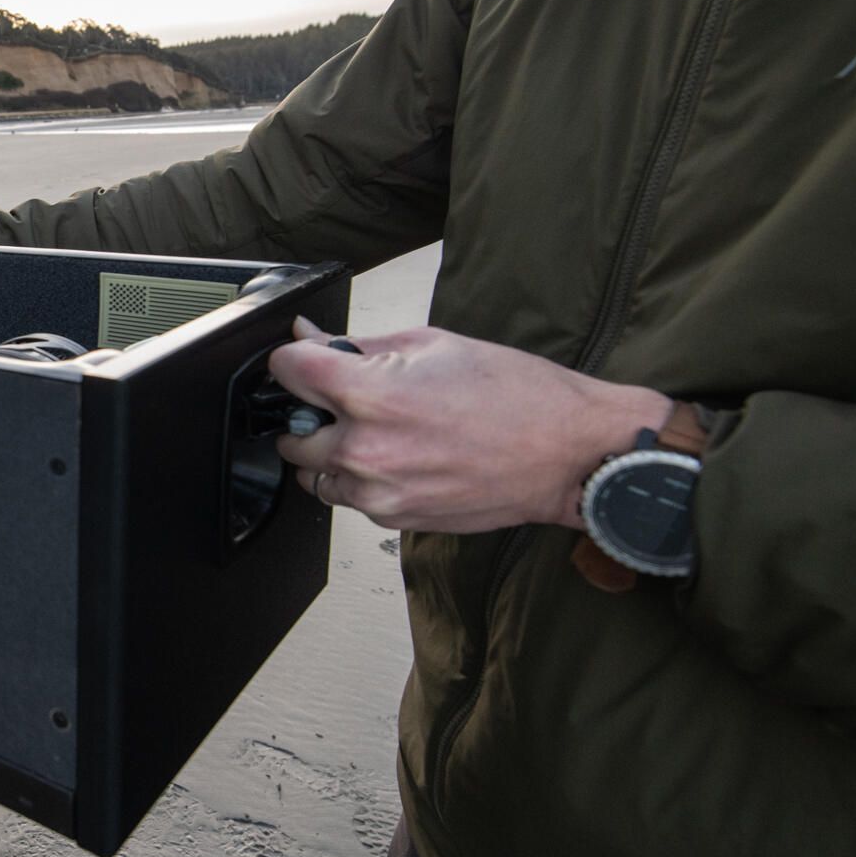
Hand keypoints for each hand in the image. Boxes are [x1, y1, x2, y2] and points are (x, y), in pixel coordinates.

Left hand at [270, 317, 672, 533]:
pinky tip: (402, 458)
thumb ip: (359, 345)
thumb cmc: (516, 393)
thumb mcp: (433, 344)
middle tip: (348, 400)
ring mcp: (378, 491)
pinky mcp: (394, 519)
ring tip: (380, 432)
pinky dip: (361, 479)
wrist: (569, 453)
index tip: (308, 360)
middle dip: (311, 412)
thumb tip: (310, 338)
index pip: (287, 371)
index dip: (295, 360)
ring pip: (315, 474)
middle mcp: (365, 448)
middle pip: (290, 432)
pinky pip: (350, 498)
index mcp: (371, 394)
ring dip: (332, 452)